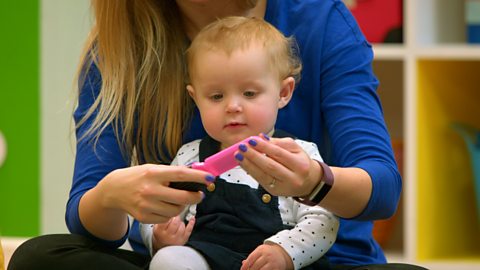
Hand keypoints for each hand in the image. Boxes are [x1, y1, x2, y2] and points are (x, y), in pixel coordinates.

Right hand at [97, 164, 211, 223]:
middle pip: (182, 197)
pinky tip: (164, 206)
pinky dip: (170, 213)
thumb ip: (173, 172)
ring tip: (177, 199)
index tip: (210, 178)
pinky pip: (167, 218)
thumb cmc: (139, 176)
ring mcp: (146, 205)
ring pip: (176, 210)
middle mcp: (150, 190)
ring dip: (182, 206)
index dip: (198, 176)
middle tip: (200, 194)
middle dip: (196, 197)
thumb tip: (197, 174)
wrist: (114, 190)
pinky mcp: (144, 217)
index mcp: (154, 173)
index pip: (181, 174)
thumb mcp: (154, 168)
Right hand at [152, 216, 194, 250]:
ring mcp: (176, 239)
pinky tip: (192, 218)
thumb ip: (161, 218)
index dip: (168, 215)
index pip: (165, 220)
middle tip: (175, 217)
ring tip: (177, 223)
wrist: (163, 247)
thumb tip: (168, 209)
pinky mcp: (183, 240)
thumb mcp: (156, 226)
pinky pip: (189, 230)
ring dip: (181, 222)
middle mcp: (168, 236)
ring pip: (182, 226)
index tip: (170, 212)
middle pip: (175, 223)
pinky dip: (191, 224)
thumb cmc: (161, 234)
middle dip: (176, 218)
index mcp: (160, 231)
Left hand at [236, 134, 320, 196]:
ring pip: (263, 175)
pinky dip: (251, 171)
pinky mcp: (274, 192)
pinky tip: (244, 163)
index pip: (279, 154)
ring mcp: (283, 187)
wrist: (308, 182)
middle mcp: (293, 178)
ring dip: (248, 165)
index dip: (264, 147)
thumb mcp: (294, 149)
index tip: (251, 140)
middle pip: (270, 166)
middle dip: (254, 156)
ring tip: (238, 155)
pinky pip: (260, 181)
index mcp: (300, 164)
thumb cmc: (299, 161)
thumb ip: (278, 142)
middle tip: (241, 147)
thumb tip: (261, 137)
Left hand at [240, 243, 292, 269]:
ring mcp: (273, 262)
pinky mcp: (277, 268)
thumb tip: (243, 263)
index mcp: (261, 250)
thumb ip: (251, 257)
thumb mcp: (259, 252)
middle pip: (255, 266)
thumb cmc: (267, 253)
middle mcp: (267, 255)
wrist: (281, 254)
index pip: (251, 258)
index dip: (245, 266)